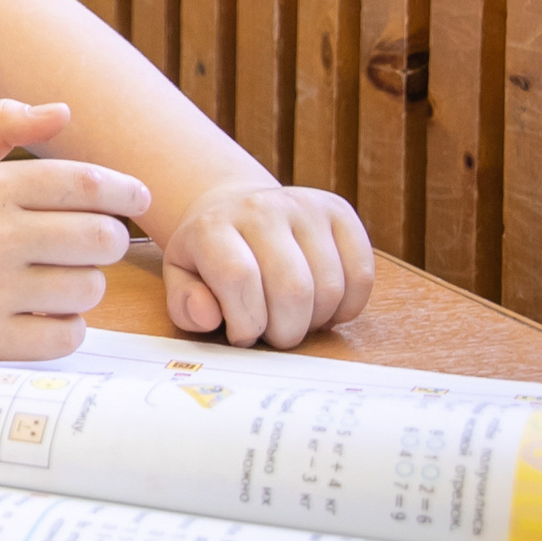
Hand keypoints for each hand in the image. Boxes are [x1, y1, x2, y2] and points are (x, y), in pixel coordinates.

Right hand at [0, 99, 149, 360]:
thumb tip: (62, 111)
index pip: (84, 184)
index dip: (125, 190)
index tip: (138, 197)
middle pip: (101, 238)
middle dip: (110, 237)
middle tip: (94, 240)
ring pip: (88, 288)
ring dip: (86, 282)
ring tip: (58, 276)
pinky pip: (64, 336)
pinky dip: (67, 325)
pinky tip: (45, 311)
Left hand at [162, 183, 374, 347]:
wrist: (237, 210)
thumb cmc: (210, 256)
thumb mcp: (180, 279)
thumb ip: (185, 304)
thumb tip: (207, 314)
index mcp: (213, 226)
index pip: (239, 278)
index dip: (246, 323)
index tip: (242, 334)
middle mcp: (260, 208)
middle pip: (291, 289)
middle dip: (286, 331)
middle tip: (274, 334)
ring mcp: (304, 206)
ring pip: (329, 287)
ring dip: (315, 322)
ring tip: (294, 318)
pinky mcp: (339, 212)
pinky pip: (361, 275)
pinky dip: (347, 307)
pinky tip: (323, 308)